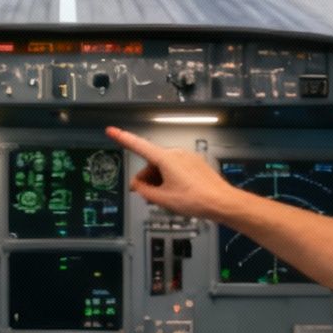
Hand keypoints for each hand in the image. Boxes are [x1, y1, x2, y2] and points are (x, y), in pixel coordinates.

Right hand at [105, 126, 232, 219]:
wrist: (221, 202)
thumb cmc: (196, 199)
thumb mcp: (163, 199)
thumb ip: (145, 191)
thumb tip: (137, 186)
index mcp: (166, 159)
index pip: (138, 145)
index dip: (122, 138)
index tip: (112, 131)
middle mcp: (176, 154)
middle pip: (151, 162)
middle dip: (146, 177)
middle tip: (147, 194)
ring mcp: (186, 157)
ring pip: (163, 166)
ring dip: (159, 180)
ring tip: (164, 197)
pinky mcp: (194, 163)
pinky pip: (175, 167)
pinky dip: (169, 178)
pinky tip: (175, 193)